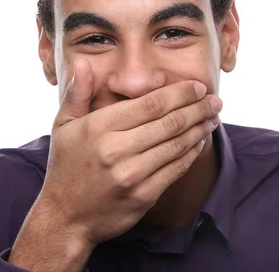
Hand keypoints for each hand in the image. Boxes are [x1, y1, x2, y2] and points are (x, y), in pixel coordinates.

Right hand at [42, 58, 221, 245]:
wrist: (66, 217)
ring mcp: (131, 175)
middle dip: (197, 108)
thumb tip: (84, 62)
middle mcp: (116, 150)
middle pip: (169, 122)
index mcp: (99, 127)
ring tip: (213, 117)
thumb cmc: (67, 166)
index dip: (180, 93)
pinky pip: (176, 169)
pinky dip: (192, 153)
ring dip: (200, 129)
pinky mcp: (143, 196)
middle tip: (214, 100)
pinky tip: (200, 141)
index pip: (150, 103)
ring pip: (177, 145)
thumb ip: (77, 92)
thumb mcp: (63, 125)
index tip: (197, 86)